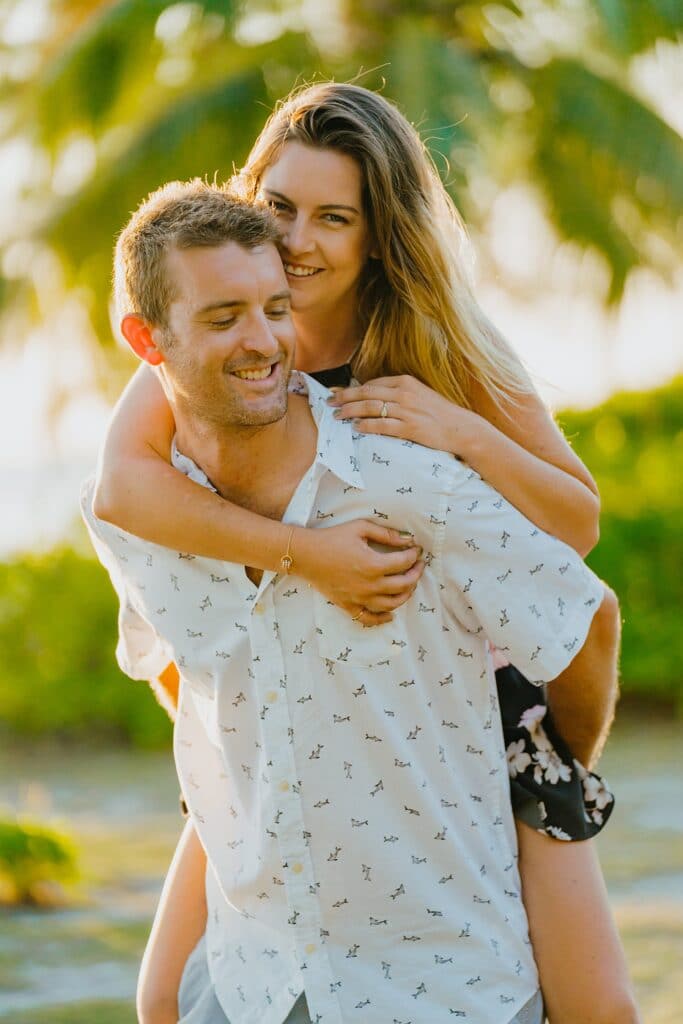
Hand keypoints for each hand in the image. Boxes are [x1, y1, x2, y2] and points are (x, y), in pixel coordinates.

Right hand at [295, 519, 424, 625]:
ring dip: (406, 595)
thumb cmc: (332, 538)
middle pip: (404, 585)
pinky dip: (383, 619)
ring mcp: (359, 598)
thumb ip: (386, 534)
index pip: (404, 562)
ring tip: (409, 584)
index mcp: (373, 564)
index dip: (414, 555)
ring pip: (392, 604)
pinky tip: (391, 615)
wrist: (306, 555)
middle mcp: (369, 585)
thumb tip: (408, 539)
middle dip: (416, 574)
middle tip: (418, 565)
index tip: (416, 549)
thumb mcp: (360, 528)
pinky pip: (370, 618)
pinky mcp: (349, 605)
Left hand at [327, 375, 479, 453]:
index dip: (352, 388)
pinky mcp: (409, 427)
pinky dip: (366, 425)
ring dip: (350, 411)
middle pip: (366, 392)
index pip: (372, 383)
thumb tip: (375, 397)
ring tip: (337, 416)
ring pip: (370, 407)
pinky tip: (356, 428)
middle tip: (329, 402)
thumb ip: (398, 394)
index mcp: (405, 382)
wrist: (460, 428)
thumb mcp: (419, 395)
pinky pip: (382, 425)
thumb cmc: (439, 413)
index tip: (338, 393)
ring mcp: (406, 410)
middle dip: (345, 397)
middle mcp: (404, 393)